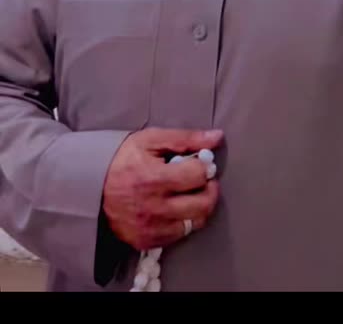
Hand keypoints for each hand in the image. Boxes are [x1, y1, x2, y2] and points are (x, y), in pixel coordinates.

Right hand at [102, 127, 222, 250]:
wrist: (88, 187)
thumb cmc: (122, 158)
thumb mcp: (150, 139)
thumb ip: (185, 138)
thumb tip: (217, 137)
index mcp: (154, 178)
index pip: (198, 175)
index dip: (204, 167)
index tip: (200, 163)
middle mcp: (154, 208)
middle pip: (203, 204)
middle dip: (209, 189)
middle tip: (201, 180)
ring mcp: (150, 228)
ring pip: (194, 223)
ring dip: (199, 207)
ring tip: (190, 194)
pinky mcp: (146, 241)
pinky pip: (178, 236)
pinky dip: (182, 221)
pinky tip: (175, 207)